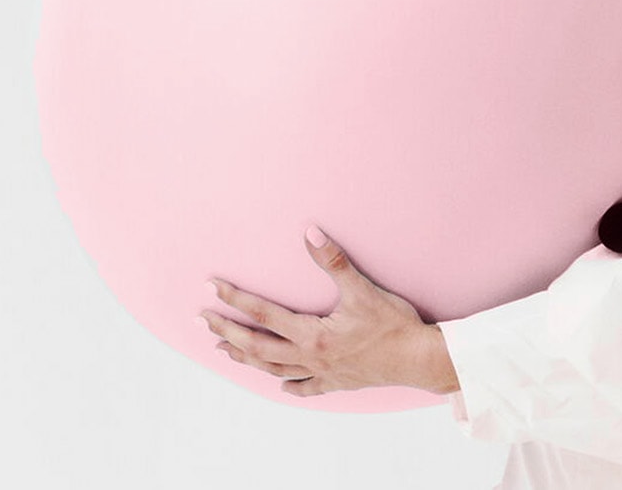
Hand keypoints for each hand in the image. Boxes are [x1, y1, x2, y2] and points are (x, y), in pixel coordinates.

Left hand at [199, 226, 459, 397]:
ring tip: (225, 348)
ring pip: (274, 367)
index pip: (264, 313)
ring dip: (246, 357)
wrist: (418, 359)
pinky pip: (305, 387)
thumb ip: (334, 261)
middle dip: (228, 330)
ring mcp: (322, 373)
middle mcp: (310, 357)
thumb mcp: (363, 290)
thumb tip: (310, 233)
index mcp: (313, 333)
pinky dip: (289, 385)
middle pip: (257, 345)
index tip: (212, 288)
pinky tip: (281, 383)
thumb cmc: (393, 324)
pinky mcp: (337, 382)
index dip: (236, 299)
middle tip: (203, 319)